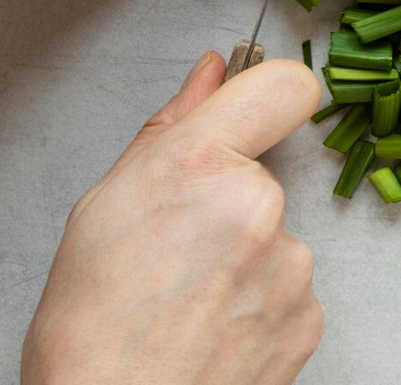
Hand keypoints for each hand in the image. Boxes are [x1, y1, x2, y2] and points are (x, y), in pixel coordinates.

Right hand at [21, 52, 323, 383]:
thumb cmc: (90, 329)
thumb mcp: (104, 206)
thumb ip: (170, 127)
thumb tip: (211, 72)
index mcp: (200, 165)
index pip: (284, 86)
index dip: (270, 92)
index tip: (256, 109)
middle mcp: (259, 206)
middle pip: (263, 173)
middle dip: (228, 198)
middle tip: (177, 248)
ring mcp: (292, 264)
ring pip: (275, 234)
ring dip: (243, 255)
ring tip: (188, 300)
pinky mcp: (309, 315)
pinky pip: (288, 285)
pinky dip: (258, 300)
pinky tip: (213, 326)